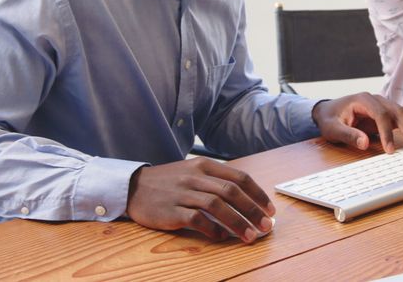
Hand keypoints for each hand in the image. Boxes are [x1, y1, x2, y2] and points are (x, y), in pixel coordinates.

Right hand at [125, 158, 274, 242]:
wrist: (132, 187)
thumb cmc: (168, 182)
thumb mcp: (192, 172)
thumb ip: (215, 181)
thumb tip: (245, 199)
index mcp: (204, 165)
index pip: (239, 177)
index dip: (257, 194)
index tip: (269, 208)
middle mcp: (195, 177)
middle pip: (232, 192)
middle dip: (253, 210)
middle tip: (266, 225)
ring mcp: (182, 193)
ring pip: (217, 206)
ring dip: (237, 222)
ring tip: (249, 235)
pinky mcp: (171, 211)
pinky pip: (197, 220)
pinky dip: (212, 229)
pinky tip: (221, 237)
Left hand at [311, 92, 402, 152]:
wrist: (329, 111)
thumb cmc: (330, 118)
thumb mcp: (332, 128)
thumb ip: (347, 134)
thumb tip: (364, 143)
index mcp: (363, 99)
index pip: (380, 114)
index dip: (386, 133)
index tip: (389, 150)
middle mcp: (377, 99)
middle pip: (398, 112)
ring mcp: (383, 105)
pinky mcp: (387, 113)